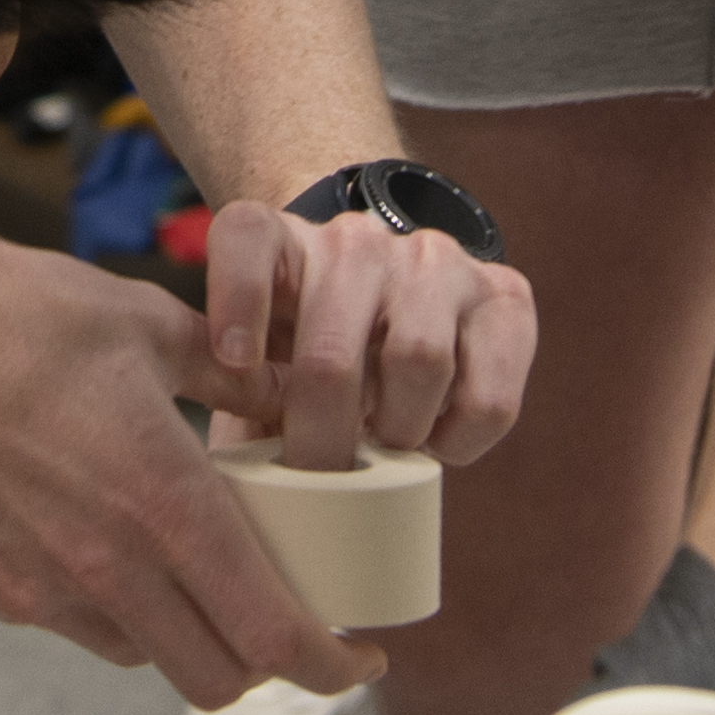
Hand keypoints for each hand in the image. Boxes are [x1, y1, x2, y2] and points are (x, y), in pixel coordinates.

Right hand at [0, 219, 362, 708]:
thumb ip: (233, 371)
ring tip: (170, 560)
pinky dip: (88, 595)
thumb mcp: (150, 324)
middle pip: (213, 676)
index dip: (331, 665)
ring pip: (135, 650)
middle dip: (259, 659)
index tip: (358, 656)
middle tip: (272, 610)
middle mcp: (102, 569)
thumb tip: (291, 395)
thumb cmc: (20, 312)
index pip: (274, 637)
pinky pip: (56, 617)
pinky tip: (75, 527)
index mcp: (164, 505)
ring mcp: (30, 588)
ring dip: (172, 627)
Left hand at [207, 197, 538, 470]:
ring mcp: (437, 260)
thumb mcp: (256, 363)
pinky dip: (461, 441)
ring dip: (400, 432)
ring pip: (420, 361)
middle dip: (322, 440)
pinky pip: (489, 395)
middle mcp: (357, 240)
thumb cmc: (306, 351)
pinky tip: (436, 440)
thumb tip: (210, 459)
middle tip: (320, 476)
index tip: (233, 361)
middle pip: (332, 355)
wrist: (397, 305)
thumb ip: (224, 390)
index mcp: (280, 244)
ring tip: (385, 449)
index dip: (236, 297)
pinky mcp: (504, 294)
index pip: (246, 238)